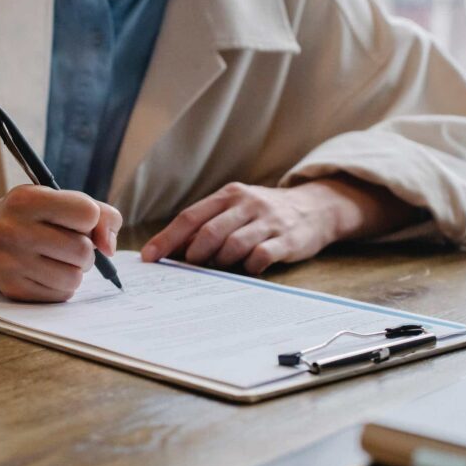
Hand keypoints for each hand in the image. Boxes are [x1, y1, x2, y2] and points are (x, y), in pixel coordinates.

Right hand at [0, 186, 121, 301]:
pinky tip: (46, 272)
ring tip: (60, 259)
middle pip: (83, 250)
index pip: (87, 213)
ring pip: (74, 277)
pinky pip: (61, 295)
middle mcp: (13, 230)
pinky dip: (62, 285)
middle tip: (71, 244)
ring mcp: (10, 262)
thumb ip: (99, 214)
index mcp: (27, 200)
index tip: (79, 221)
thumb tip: (109, 248)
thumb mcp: (58, 199)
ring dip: (76, 270)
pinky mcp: (12, 288)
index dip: (91, 219)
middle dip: (86, 250)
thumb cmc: (30, 216)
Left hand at [141, 178, 421, 274]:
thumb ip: (207, 224)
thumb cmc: (264, 214)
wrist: (316, 207)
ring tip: (218, 269)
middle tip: (186, 269)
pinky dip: (248, 267)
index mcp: (228, 195)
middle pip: (209, 232)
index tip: (149, 257)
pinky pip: (261, 256)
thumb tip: (169, 250)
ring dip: (219, 262)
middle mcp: (247, 204)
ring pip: (233, 245)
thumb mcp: (236, 208)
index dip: (167, 238)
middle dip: (192, 254)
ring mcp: (268, 221)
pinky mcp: (287, 239)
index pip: (190, 217)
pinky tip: (247, 270)